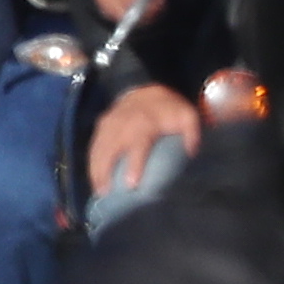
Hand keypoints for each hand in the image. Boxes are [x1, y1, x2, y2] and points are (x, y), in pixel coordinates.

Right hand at [88, 82, 202, 193]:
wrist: (148, 89)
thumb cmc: (168, 109)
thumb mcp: (187, 116)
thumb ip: (192, 134)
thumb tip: (191, 154)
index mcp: (144, 122)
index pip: (138, 146)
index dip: (134, 165)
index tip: (131, 184)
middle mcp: (122, 123)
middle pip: (110, 149)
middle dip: (105, 171)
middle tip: (105, 193)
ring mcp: (109, 123)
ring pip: (98, 148)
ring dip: (95, 169)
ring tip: (97, 190)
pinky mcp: (101, 125)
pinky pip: (94, 144)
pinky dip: (92, 161)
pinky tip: (94, 177)